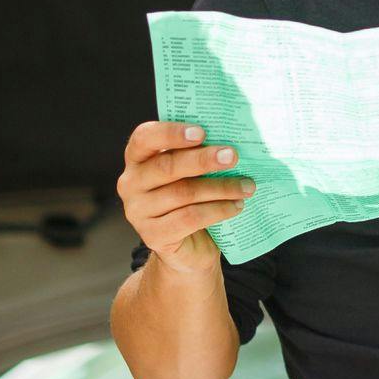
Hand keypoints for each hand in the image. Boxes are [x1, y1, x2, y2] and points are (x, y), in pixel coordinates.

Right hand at [118, 120, 256, 273]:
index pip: (145, 137)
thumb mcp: (192, 171)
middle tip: (232, 156)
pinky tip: (236, 206)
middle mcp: (131, 183)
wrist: (189, 246)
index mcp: (138, 158)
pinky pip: (189, 218)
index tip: (201, 132)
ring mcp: (137, 211)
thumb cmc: (193, 197)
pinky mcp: (153, 235)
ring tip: (247, 186)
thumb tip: (230, 141)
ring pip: (183, 193)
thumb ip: (199, 153)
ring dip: (220, 187)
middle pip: (167, 166)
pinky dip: (218, 210)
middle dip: (203, 160)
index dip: (170, 133)